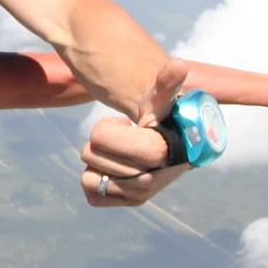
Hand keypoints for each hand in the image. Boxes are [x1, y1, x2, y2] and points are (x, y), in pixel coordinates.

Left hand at [79, 58, 193, 206]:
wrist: (175, 145)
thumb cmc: (165, 118)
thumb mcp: (162, 100)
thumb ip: (166, 84)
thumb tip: (179, 63)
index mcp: (158, 152)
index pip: (100, 137)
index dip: (111, 129)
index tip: (129, 124)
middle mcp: (150, 180)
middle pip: (90, 152)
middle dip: (103, 139)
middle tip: (127, 136)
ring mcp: (138, 194)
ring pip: (88, 176)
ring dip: (99, 161)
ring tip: (123, 153)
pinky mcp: (126, 203)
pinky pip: (91, 192)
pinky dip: (97, 179)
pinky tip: (116, 170)